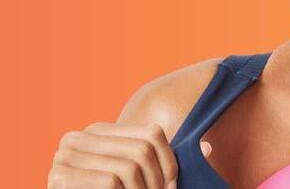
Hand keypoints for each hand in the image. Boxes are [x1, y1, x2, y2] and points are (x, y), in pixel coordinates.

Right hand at [48, 121, 212, 187]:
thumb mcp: (136, 178)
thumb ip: (164, 162)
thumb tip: (208, 148)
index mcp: (98, 130)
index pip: (151, 133)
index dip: (169, 162)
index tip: (171, 187)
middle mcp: (79, 137)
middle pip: (142, 149)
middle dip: (157, 181)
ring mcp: (64, 156)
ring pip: (129, 168)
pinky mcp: (58, 178)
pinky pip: (110, 182)